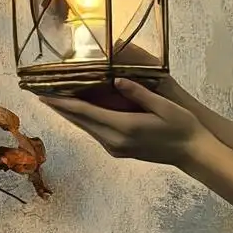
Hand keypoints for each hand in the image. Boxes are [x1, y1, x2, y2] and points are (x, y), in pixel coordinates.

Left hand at [42, 76, 206, 167]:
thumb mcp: (163, 106)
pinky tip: (78, 110)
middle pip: (80, 122)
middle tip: (41, 92)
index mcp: (124, 128)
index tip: (44, 95)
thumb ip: (138, 93)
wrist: (191, 152)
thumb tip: (116, 80)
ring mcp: (115, 148)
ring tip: (54, 99)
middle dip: (60, 108)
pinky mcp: (118, 150)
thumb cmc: (181, 126)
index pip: (86, 114)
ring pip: (86, 128)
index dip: (63, 103)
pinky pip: (95, 132)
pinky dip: (84, 120)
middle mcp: (115, 141)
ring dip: (70, 114)